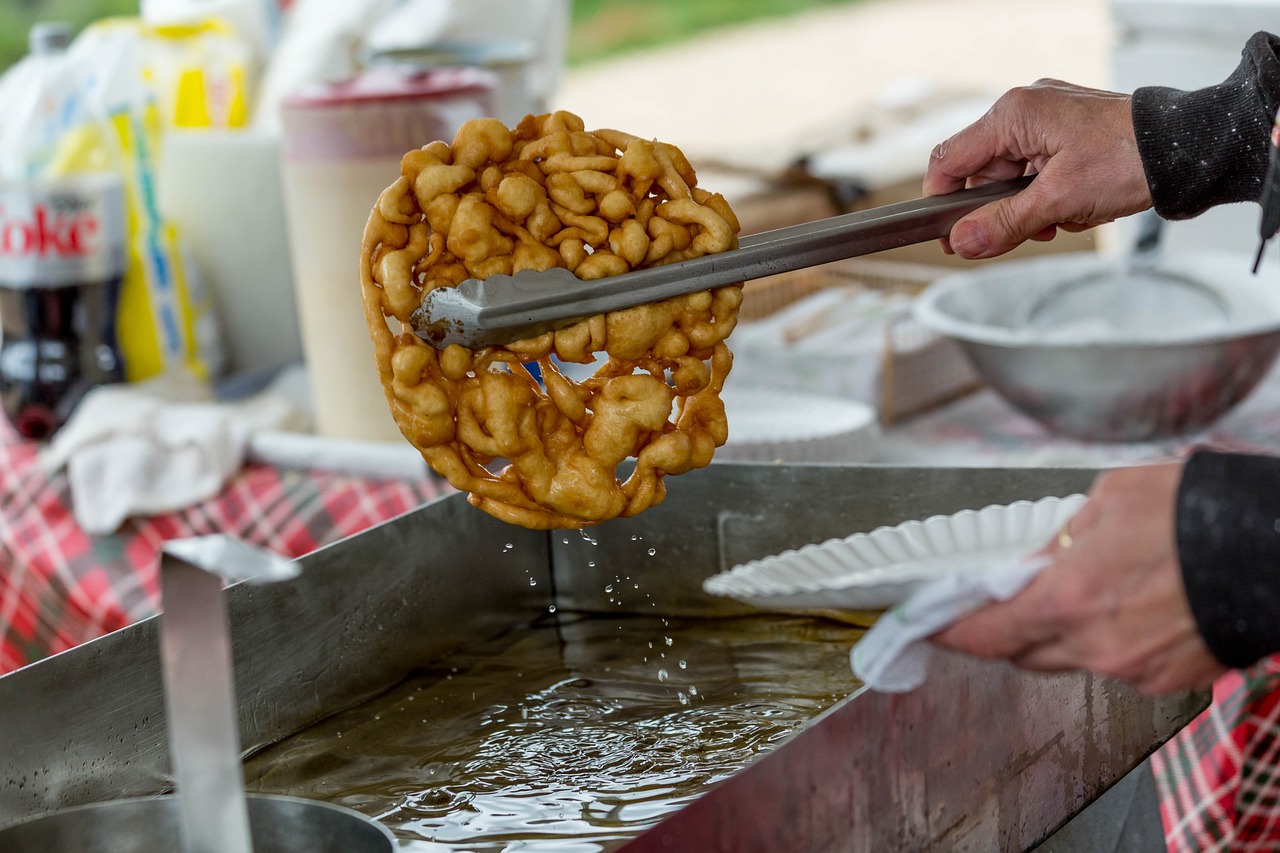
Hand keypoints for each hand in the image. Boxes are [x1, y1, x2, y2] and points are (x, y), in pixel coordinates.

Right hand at [924, 79, 1153, 258]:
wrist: (1189, 149)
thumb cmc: (1131, 159)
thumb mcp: (1059, 200)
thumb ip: (1004, 223)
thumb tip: (963, 243)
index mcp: (1014, 114)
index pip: (950, 159)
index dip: (941, 200)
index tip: (947, 234)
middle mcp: (1026, 110)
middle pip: (982, 174)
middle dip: (999, 210)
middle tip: (1018, 236)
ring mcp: (1048, 121)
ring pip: (1012, 178)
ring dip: (1028, 209)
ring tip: (1060, 220)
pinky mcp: (1067, 134)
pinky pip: (1038, 173)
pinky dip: (1048, 198)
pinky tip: (1072, 211)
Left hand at [929, 462, 1225, 694]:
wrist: (1272, 546)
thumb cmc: (1198, 512)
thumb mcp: (1108, 500)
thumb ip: (1058, 538)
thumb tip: (1036, 559)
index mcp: (1069, 597)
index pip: (985, 633)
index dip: (951, 632)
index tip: (931, 626)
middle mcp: (1095, 644)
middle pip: (1022, 653)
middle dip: (1006, 629)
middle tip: (1006, 599)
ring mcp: (1133, 668)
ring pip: (1069, 661)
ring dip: (1060, 634)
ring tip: (1087, 590)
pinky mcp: (1168, 679)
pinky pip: (1116, 666)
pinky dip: (1108, 642)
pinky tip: (1129, 607)